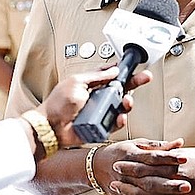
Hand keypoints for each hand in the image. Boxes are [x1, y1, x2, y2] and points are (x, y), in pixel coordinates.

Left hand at [36, 67, 152, 146]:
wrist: (50, 127)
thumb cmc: (57, 104)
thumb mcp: (77, 82)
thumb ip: (96, 75)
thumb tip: (113, 70)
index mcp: (92, 84)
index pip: (112, 75)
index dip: (123, 71)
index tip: (134, 66)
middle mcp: (98, 97)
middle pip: (121, 89)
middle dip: (134, 83)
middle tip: (145, 78)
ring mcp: (101, 112)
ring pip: (122, 106)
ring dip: (127, 102)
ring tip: (126, 101)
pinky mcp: (101, 126)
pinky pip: (116, 123)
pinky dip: (120, 120)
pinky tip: (120, 116)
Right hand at [98, 138, 188, 194]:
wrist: (96, 167)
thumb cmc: (120, 153)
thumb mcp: (137, 144)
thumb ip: (158, 145)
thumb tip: (179, 143)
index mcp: (131, 156)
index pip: (153, 157)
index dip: (168, 158)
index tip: (184, 158)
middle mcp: (129, 173)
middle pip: (150, 180)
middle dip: (169, 185)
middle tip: (186, 186)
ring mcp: (127, 188)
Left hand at [111, 146, 194, 194]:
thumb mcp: (184, 152)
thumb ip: (166, 154)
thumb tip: (151, 152)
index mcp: (172, 163)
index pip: (145, 164)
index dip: (130, 166)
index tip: (118, 164)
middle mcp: (173, 178)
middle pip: (144, 182)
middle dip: (127, 183)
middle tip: (113, 182)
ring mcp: (178, 193)